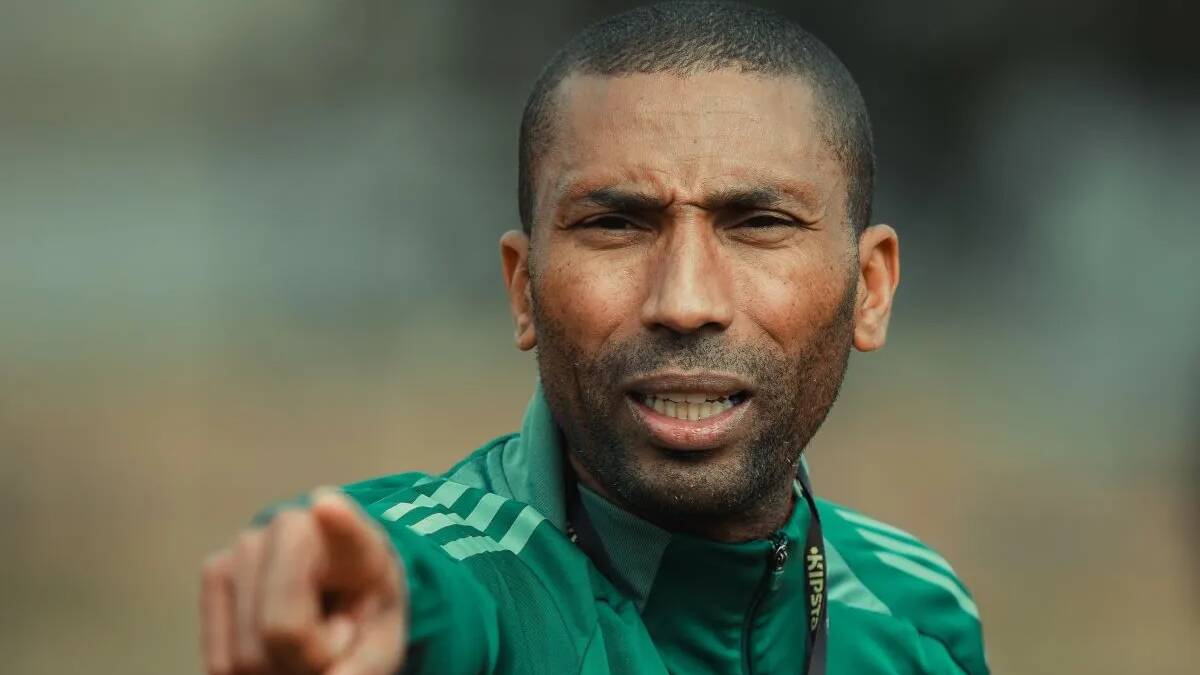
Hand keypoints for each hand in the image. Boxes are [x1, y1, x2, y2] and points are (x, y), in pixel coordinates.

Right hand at [200, 490, 406, 674]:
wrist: (338, 589)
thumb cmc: (364, 614)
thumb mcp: (382, 644)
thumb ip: (364, 666)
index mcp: (358, 545)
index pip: (348, 533)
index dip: (340, 522)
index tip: (328, 505)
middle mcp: (294, 529)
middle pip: (281, 631)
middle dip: (306, 661)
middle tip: (331, 643)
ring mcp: (247, 545)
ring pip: (245, 656)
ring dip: (276, 669)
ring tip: (304, 641)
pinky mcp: (215, 570)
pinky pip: (221, 662)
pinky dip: (249, 673)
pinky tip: (274, 643)